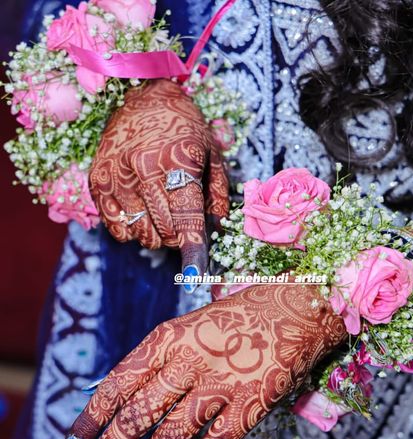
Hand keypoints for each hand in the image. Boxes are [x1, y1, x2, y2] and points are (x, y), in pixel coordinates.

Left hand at [59, 284, 345, 438]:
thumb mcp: (183, 327)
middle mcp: (189, 360)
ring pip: (171, 435)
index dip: (89, 421)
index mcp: (167, 339)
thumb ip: (145, 359)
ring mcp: (222, 382)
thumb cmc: (233, 319)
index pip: (117, 385)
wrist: (295, 306)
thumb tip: (97, 388)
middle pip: (138, 415)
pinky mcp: (253, 402)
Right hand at [89, 79, 228, 276]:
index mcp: (178, 160)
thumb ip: (218, 191)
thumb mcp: (211, 151)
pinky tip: (139, 214)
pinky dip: (131, 230)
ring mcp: (117, 175)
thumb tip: (216, 226)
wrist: (140, 93)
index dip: (193, 249)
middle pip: (164, 231)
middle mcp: (144, 169)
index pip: (187, 218)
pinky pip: (115, 226)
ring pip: (140, 233)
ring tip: (160, 215)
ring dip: (155, 235)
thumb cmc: (183, 125)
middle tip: (182, 223)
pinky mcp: (97, 180)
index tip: (194, 274)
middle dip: (178, 237)